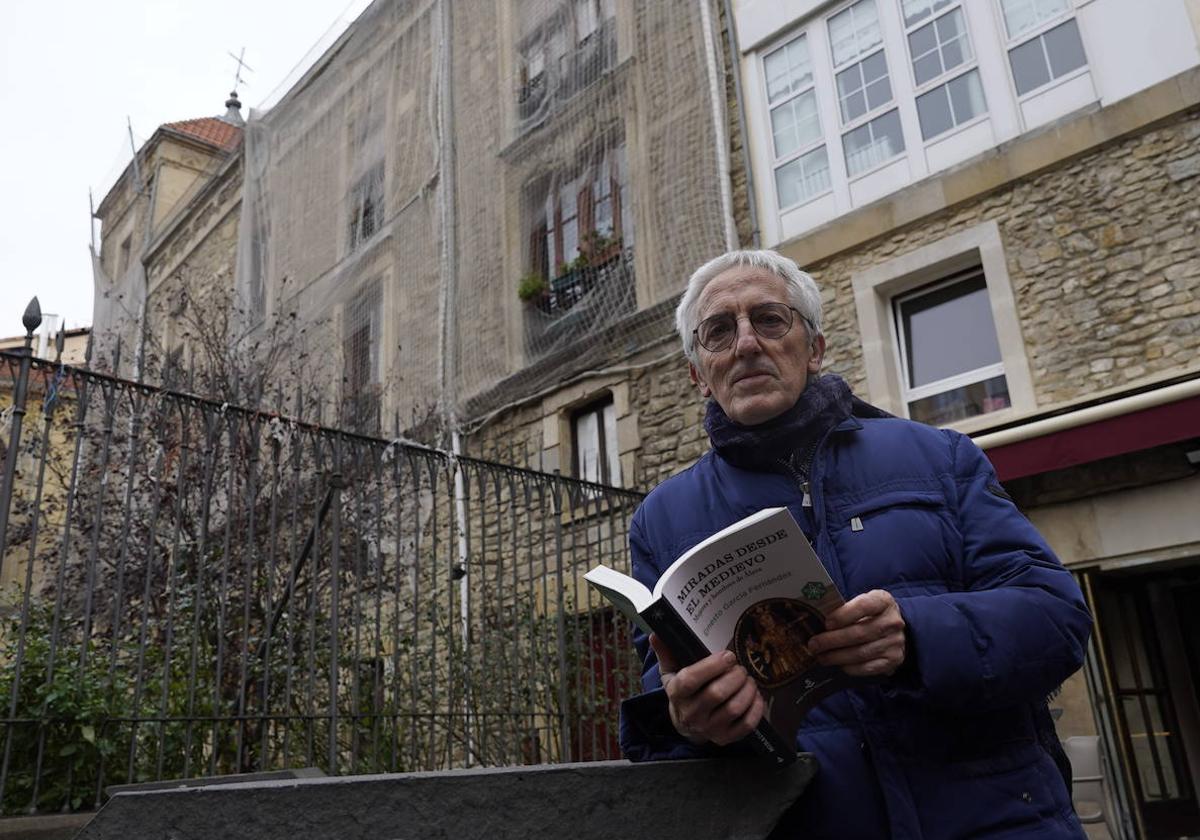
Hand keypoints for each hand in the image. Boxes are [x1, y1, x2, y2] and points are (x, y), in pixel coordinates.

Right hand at [650, 634, 764, 745]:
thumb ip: (666, 652)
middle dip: (735, 676)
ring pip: (734, 708)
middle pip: (717, 694)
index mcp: (677, 693)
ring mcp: (709, 728)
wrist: (685, 726)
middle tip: (740, 668)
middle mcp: (691, 714)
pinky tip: (755, 696)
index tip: (728, 655)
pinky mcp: (725, 739)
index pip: (691, 679)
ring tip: (748, 679)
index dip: (712, 666)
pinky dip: (756, 708)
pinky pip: (746, 725)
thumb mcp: (670, 672)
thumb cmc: (681, 692)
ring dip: (747, 689)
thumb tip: (656, 635)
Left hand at [807, 589, 905, 676]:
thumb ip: (844, 609)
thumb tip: (816, 618)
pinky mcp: (893, 660)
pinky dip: (850, 667)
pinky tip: (838, 665)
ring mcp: (895, 642)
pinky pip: (868, 667)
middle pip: (859, 633)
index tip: (826, 624)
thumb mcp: (862, 603)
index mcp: (883, 601)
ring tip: (821, 656)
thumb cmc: (870, 614)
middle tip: (814, 644)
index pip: (864, 606)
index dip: (843, 615)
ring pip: (861, 652)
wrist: (894, 630)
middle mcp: (892, 622)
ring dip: (837, 656)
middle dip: (832, 640)